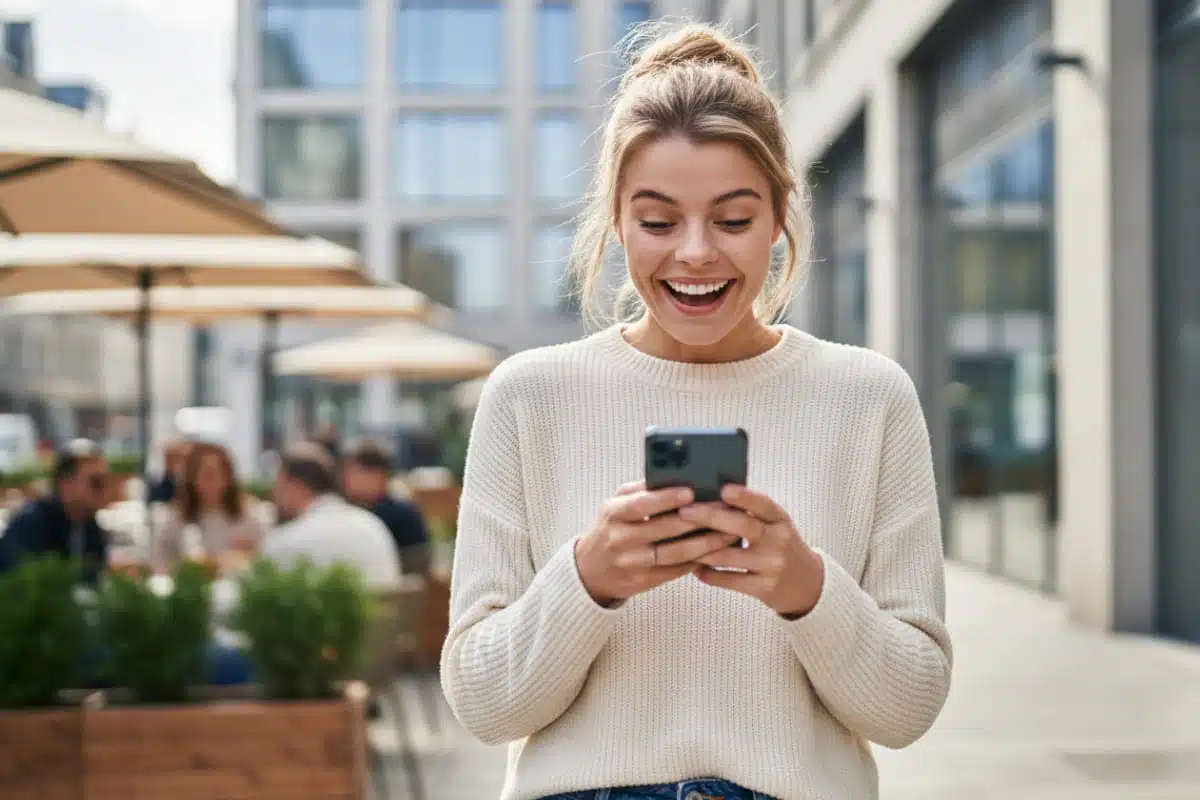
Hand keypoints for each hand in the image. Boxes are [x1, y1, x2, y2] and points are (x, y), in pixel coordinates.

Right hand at [576, 482, 740, 606]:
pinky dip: (698, 561)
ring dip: (705, 543)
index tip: (691, 491)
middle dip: (698, 520)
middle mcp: (621, 539)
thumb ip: (641, 491)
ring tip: (729, 533)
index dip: (666, 498)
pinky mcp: (644, 581)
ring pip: (675, 554)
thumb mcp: (615, 504)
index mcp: (614, 513)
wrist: (590, 570)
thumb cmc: (610, 527)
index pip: (641, 504)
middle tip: (724, 511)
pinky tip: (716, 551)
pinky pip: (676, 570)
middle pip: (664, 529)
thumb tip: (676, 477)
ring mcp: (632, 563)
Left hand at [679, 484, 824, 617]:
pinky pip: (730, 580)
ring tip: (680, 542)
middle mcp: (779, 540)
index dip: (745, 497)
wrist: (808, 585)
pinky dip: (709, 574)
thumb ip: (752, 514)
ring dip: (702, 549)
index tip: (723, 489)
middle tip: (684, 511)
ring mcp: (772, 566)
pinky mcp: (765, 588)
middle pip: (743, 526)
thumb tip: (712, 496)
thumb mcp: (776, 526)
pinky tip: (695, 568)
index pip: (764, 504)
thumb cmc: (781, 547)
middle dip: (711, 518)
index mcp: (781, 520)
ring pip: (730, 556)